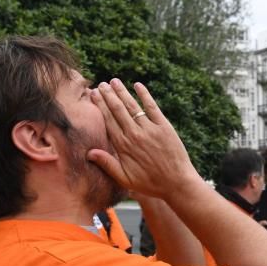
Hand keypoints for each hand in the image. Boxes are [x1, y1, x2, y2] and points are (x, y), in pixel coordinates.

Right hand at [87, 79, 201, 197]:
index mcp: (124, 146)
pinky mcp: (164, 127)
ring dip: (122, 92)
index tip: (93, 95)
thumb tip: (89, 152)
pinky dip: (145, 95)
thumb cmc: (150, 184)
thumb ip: (107, 165)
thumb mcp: (125, 179)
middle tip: (101, 85)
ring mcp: (150, 129)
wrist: (177, 183)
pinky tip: (138, 85)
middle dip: (108, 96)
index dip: (99, 106)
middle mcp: (135, 134)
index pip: (108, 121)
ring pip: (132, 106)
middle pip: (118, 110)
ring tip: (114, 81)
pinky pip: (152, 107)